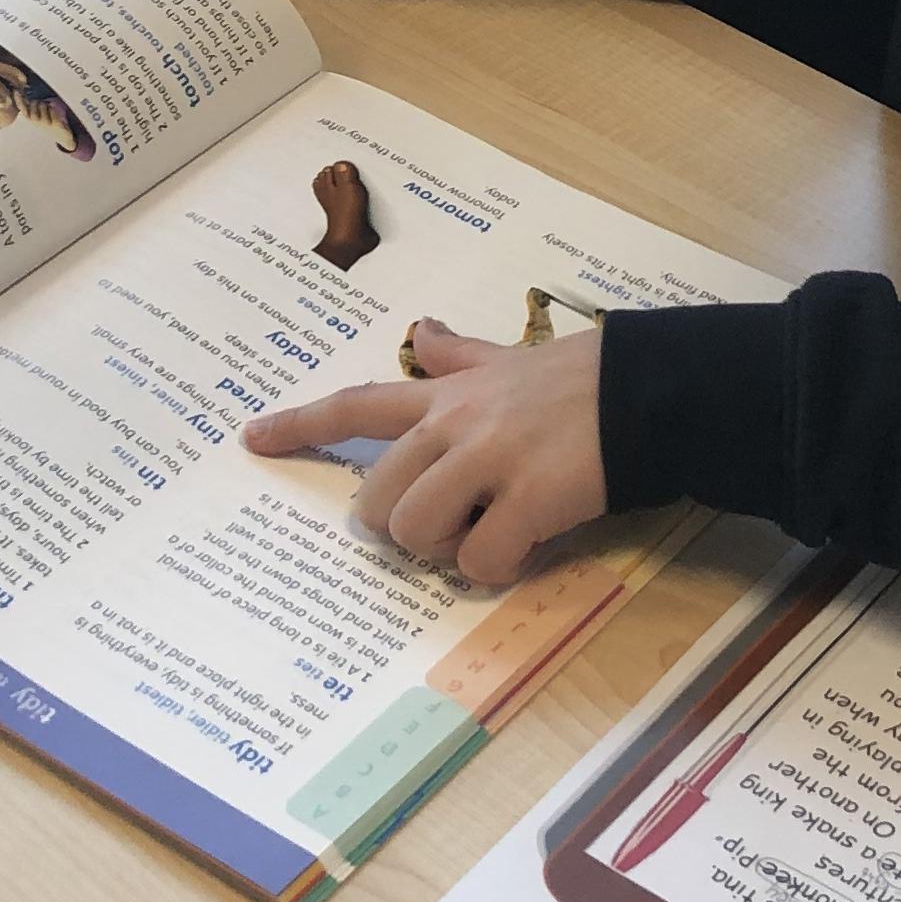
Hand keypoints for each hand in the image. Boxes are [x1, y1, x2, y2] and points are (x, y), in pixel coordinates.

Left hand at [248, 323, 605, 584]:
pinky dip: (496, 567)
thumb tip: (421, 334)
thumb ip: (459, 357)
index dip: (300, 425)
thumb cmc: (583, 378)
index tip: (252, 440)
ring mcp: (489, 461)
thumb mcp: (509, 357)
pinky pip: (479, 559)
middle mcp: (455, 424)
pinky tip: (525, 546)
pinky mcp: (527, 499)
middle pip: (378, 494)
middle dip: (402, 524)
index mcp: (447, 393)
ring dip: (446, 548)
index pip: (357, 404)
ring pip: (415, 530)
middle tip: (449, 522)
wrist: (649, 391)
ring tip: (489, 531)